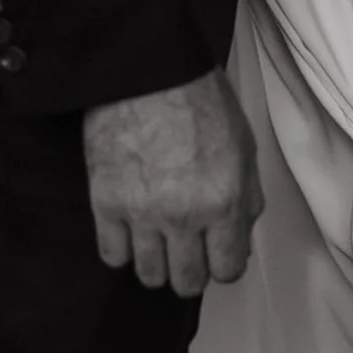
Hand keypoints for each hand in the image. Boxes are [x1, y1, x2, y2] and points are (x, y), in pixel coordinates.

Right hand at [82, 69, 262, 298]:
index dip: (224, 264)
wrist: (150, 70)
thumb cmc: (200, 101)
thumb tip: (240, 245)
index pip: (228, 270)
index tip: (216, 253)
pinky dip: (122, 249)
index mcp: (225, 201)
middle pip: (186, 282)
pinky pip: (112, 255)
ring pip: (149, 275)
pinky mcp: (105, 202)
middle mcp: (184, 216)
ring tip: (158, 238)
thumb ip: (247, 201)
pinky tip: (130, 229)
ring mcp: (142, 212)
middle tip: (187, 249)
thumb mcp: (244, 148)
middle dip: (191, 271)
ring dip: (156, 263)